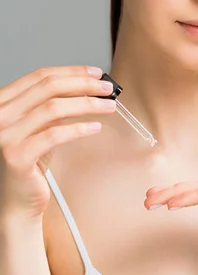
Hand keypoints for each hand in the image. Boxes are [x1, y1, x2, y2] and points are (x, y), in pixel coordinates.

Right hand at [0, 65, 116, 221]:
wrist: (16, 202)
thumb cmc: (30, 164)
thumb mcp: (40, 127)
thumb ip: (53, 107)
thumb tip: (86, 87)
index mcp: (2, 103)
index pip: (39, 76)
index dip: (71, 72)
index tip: (96, 73)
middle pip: (48, 87)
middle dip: (83, 84)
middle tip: (108, 87)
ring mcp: (5, 136)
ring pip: (54, 107)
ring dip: (87, 104)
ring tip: (109, 106)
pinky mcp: (17, 156)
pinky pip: (55, 134)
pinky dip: (79, 128)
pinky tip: (95, 128)